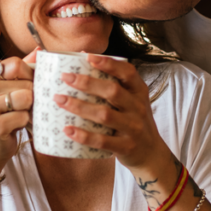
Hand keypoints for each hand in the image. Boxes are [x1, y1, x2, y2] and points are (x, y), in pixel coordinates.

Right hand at [0, 50, 37, 163]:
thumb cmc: (4, 114)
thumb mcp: (10, 88)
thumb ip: (24, 68)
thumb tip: (40, 50)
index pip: (17, 63)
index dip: (30, 75)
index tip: (27, 86)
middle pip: (25, 82)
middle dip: (32, 96)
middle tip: (22, 107)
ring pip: (27, 98)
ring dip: (29, 109)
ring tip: (20, 114)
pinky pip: (24, 117)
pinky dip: (25, 123)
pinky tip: (15, 127)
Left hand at [53, 54, 168, 170]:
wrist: (151, 154)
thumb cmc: (134, 121)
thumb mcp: (132, 101)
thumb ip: (114, 84)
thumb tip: (83, 59)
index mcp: (139, 92)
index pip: (128, 72)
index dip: (109, 63)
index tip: (88, 57)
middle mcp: (138, 108)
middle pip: (113, 91)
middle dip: (87, 83)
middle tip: (65, 77)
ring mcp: (133, 128)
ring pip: (105, 115)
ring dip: (80, 107)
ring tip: (59, 100)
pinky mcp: (126, 147)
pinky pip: (102, 141)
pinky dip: (83, 135)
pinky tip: (68, 129)